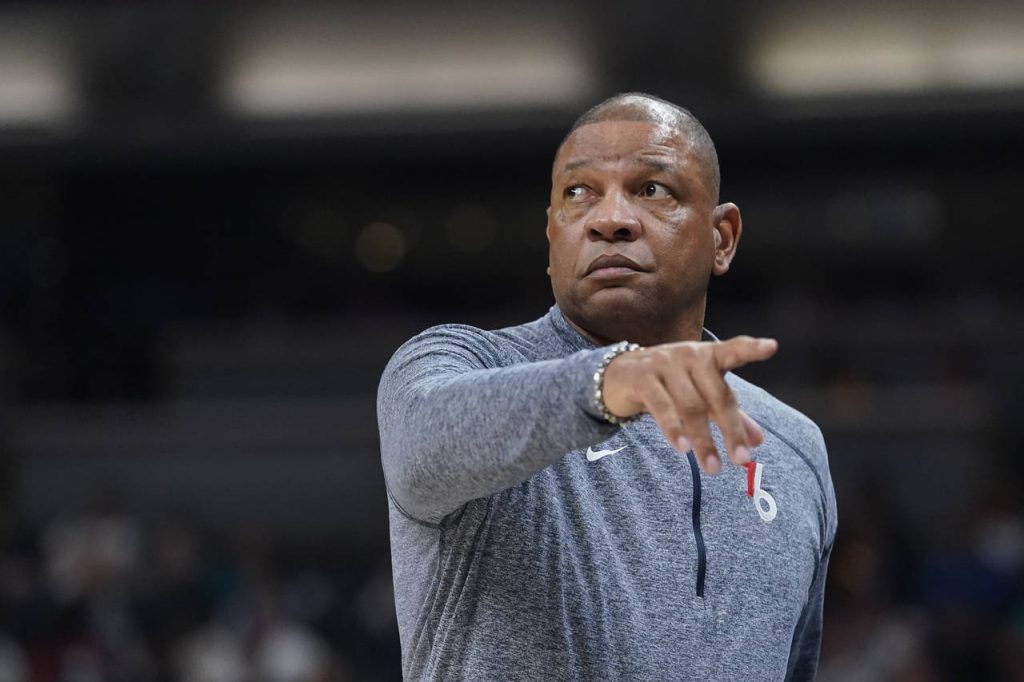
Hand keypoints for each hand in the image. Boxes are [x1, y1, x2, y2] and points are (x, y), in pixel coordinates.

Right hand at [601, 336, 777, 473]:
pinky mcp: (642, 378)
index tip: (771, 347)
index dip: (751, 349)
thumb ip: (729, 413)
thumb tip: (758, 441)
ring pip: (690, 405)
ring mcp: (664, 364)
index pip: (733, 350)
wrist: (619, 374)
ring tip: (713, 467)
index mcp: (708, 356)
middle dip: (730, 429)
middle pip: (716, 394)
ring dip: (703, 439)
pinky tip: (682, 448)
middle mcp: (689, 355)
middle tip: (741, 459)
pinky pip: (661, 406)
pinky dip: (673, 428)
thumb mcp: (700, 393)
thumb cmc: (670, 383)